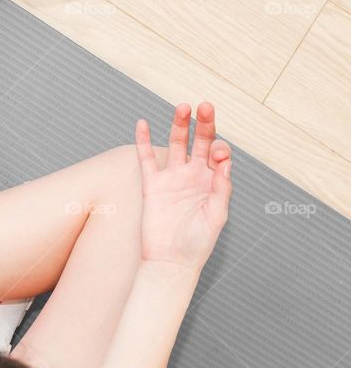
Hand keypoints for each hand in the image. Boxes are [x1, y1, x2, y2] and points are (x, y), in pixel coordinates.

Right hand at [135, 102, 232, 271]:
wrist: (171, 261)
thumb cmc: (197, 243)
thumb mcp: (217, 217)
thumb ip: (221, 189)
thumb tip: (224, 163)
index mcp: (213, 183)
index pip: (219, 155)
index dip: (220, 149)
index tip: (217, 153)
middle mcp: (193, 176)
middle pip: (199, 143)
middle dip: (203, 124)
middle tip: (206, 106)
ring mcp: (172, 178)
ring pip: (176, 145)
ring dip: (179, 126)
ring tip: (182, 108)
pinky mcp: (152, 184)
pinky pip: (147, 158)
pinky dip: (144, 140)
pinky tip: (144, 123)